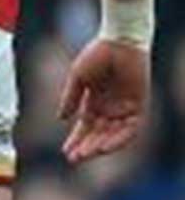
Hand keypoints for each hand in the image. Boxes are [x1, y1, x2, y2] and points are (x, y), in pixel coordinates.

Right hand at [58, 37, 148, 163]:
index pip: (86, 127)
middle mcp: (110, 108)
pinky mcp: (139, 105)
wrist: (120, 41)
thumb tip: (61, 119)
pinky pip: (131, 128)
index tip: (66, 153)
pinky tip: (105, 145)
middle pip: (99, 134)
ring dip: (101, 145)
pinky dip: (119, 138)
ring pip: (114, 134)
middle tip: (74, 158)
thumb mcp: (78, 78)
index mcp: (94, 102)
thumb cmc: (97, 54)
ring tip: (88, 154)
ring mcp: (125, 107)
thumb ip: (70, 98)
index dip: (76, 140)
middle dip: (87, 147)